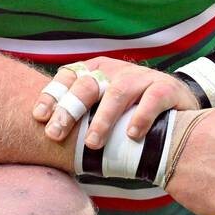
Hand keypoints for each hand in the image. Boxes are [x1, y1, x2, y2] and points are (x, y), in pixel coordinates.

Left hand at [32, 56, 199, 147]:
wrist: (175, 103)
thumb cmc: (129, 110)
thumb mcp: (102, 106)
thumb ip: (81, 114)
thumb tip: (46, 135)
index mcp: (96, 71)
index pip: (68, 77)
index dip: (52, 95)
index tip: (39, 118)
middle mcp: (116, 71)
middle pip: (88, 85)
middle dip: (69, 110)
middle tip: (56, 134)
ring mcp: (141, 78)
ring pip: (117, 92)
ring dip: (103, 118)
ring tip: (92, 143)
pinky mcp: (164, 88)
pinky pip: (151, 99)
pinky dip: (141, 116)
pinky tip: (131, 134)